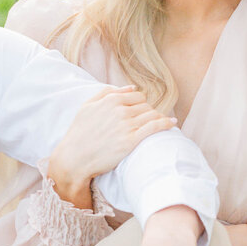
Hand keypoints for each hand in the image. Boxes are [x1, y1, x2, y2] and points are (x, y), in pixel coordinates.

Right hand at [47, 85, 175, 209]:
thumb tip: (131, 87)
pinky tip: (172, 123)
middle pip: (146, 106)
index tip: (142, 112)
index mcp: (111, 100)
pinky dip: (166, 123)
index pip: (137, 96)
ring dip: (159, 118)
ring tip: (164, 122)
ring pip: (151, 115)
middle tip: (151, 121)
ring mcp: (126, 125)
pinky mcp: (131, 141)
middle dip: (149, 112)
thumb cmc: (79, 133)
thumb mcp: (88, 107)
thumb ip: (107, 93)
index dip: (141, 104)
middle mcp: (120, 110)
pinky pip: (154, 127)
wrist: (74, 158)